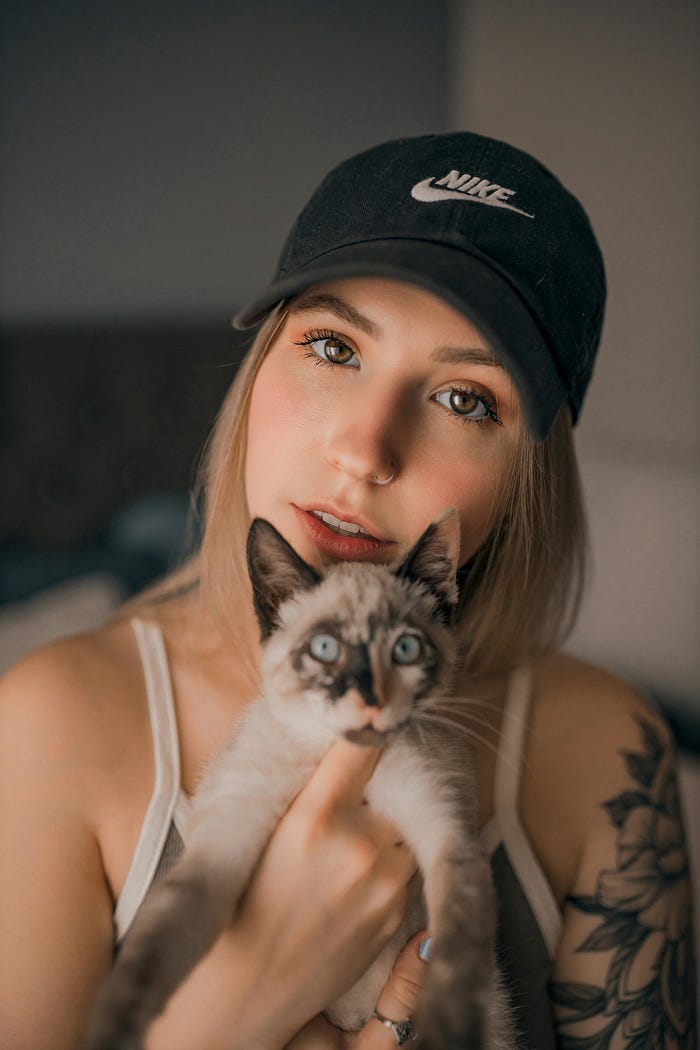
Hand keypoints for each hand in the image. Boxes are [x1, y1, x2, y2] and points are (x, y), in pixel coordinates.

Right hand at [229, 739, 417, 1046]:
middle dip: (377, 787)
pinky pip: (408, 867)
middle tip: (357, 791)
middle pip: (392, 786)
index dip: (366, 727)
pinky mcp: (395, 915)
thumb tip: (337, 745)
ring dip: (388, 825)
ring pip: (406, 826)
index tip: (370, 716)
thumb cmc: (239, 899)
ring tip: (352, 840)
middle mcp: (358, 846)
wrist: (245, 987)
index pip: (360, 748)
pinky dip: (390, 862)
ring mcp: (383, 884)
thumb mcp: (257, 830)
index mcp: (314, 817)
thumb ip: (304, 790)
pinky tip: (355, 876)